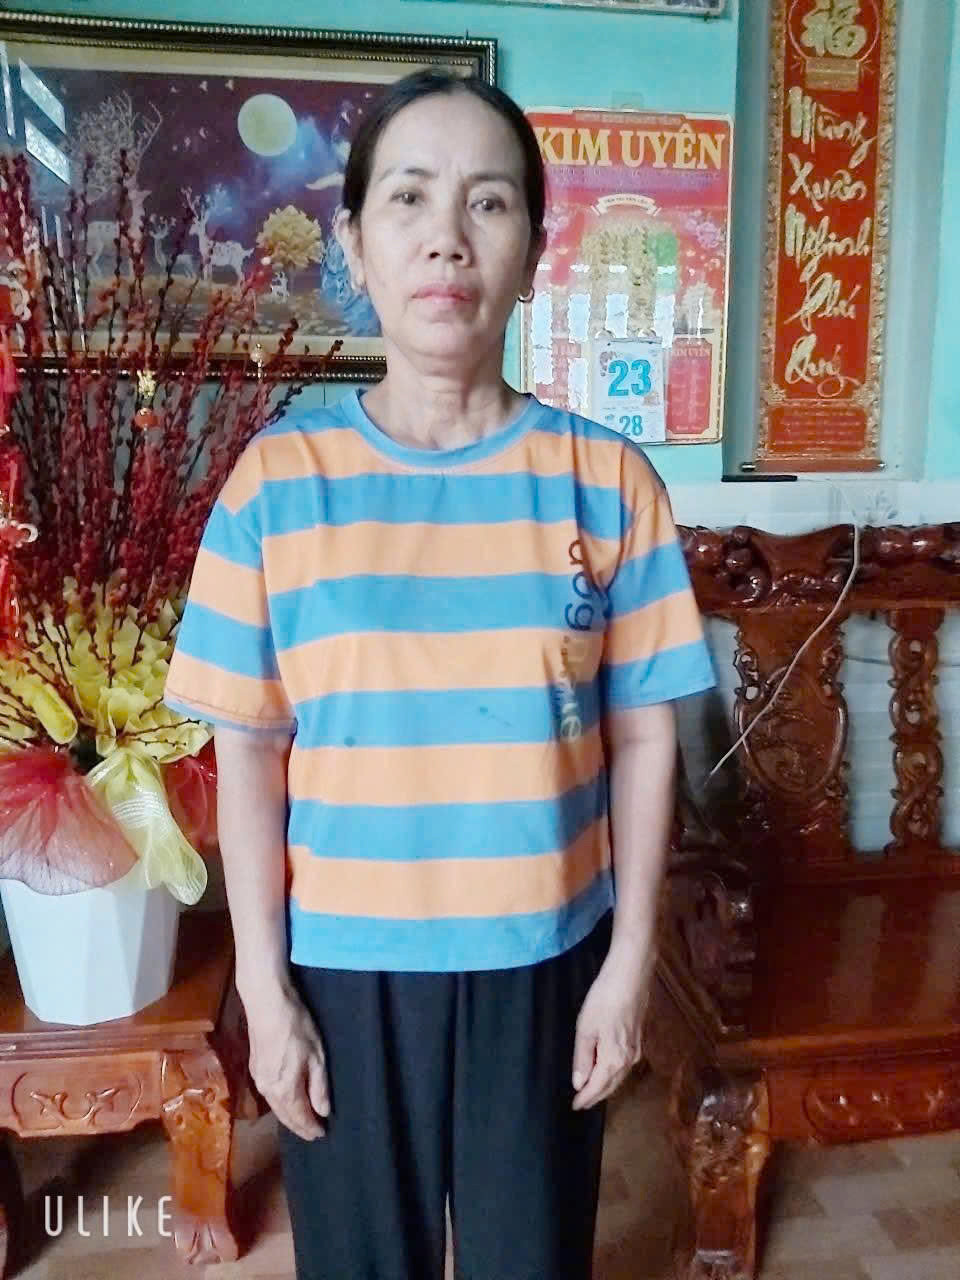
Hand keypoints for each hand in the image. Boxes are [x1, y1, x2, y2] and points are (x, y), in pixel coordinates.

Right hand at [243, 982, 329, 1140]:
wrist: (267, 1003)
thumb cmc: (296, 1027)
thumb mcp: (316, 1055)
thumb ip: (319, 1086)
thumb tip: (323, 1112)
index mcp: (285, 1089)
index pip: (300, 1117)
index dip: (311, 1128)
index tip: (322, 1134)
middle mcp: (268, 1090)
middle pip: (285, 1116)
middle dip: (299, 1127)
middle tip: (313, 1134)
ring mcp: (258, 1079)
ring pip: (276, 1107)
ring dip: (289, 1117)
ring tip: (302, 1121)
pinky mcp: (254, 1068)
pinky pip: (269, 1096)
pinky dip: (280, 1104)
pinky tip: (287, 1102)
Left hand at [571, 946, 652, 1110]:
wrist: (631, 976)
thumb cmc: (604, 1000)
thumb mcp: (585, 1029)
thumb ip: (583, 1058)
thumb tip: (579, 1083)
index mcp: (613, 1060)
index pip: (597, 1087)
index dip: (585, 1098)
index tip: (574, 1106)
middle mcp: (628, 1060)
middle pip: (611, 1086)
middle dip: (596, 1096)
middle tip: (582, 1102)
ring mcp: (636, 1050)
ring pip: (619, 1077)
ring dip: (605, 1086)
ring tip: (592, 1091)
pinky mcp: (639, 1039)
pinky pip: (624, 1066)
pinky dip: (614, 1074)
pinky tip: (607, 1070)